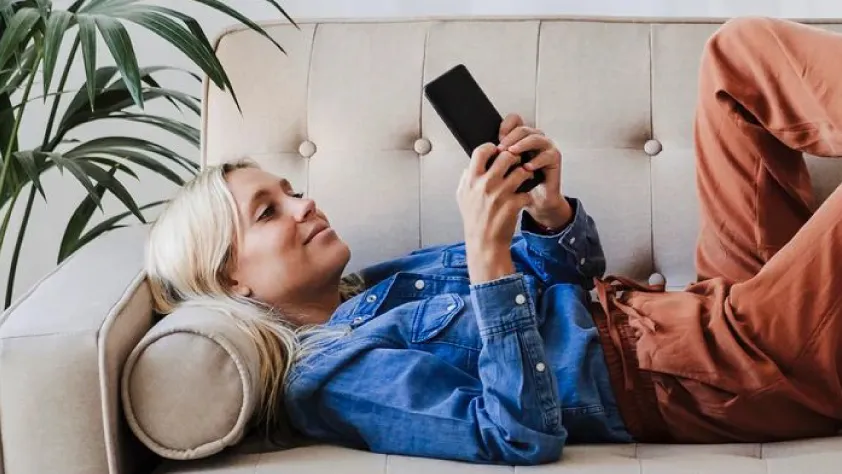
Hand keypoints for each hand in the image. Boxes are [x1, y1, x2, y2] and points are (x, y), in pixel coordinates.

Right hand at [457, 143, 533, 282]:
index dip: (492, 148)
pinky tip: (524, 198)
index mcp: (471, 180)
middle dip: (514, 157)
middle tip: (516, 163)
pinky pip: (526, 191)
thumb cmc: (474, 220)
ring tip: (524, 178)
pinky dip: (527, 194)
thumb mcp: (462, 197)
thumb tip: (470, 166)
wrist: (484, 243)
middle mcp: (485, 185)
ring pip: (521, 171)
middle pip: (506, 156)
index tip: (497, 152)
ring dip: (525, 173)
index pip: (481, 151)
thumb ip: (466, 179)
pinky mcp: (513, 205)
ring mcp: (500, 195)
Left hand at [498, 114, 572, 229]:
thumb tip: (476, 153)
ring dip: (522, 144)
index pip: (514, 120)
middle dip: (510, 138)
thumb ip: (493, 159)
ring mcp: (545, 147)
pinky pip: (548, 154)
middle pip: (522, 128)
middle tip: (501, 149)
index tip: (496, 139)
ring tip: (512, 153)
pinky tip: (527, 168)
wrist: (533, 201)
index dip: (505, 126)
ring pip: (535, 138)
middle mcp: (533, 139)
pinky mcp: (554, 158)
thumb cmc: (517, 186)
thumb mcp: (501, 171)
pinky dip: (536, 160)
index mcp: (520, 138)